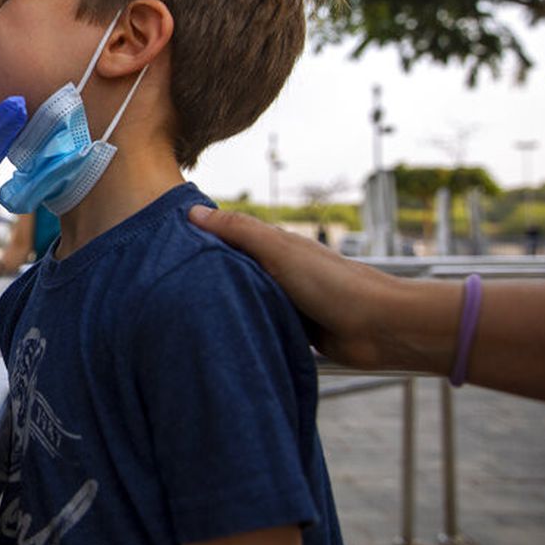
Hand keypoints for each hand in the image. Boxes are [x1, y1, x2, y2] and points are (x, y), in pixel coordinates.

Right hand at [187, 205, 404, 368]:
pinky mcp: (291, 329)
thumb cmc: (335, 284)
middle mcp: (278, 271)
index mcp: (275, 246)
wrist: (379, 329)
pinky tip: (221, 334)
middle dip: (206, 275)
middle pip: (232, 269)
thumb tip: (194, 211)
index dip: (200, 237)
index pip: (228, 236)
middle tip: (166, 283)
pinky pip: (258, 325)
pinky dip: (243, 327)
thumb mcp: (280, 250)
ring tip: (185, 312)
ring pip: (243, 299)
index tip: (164, 243)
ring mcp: (285, 301)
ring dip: (225, 305)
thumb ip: (239, 231)